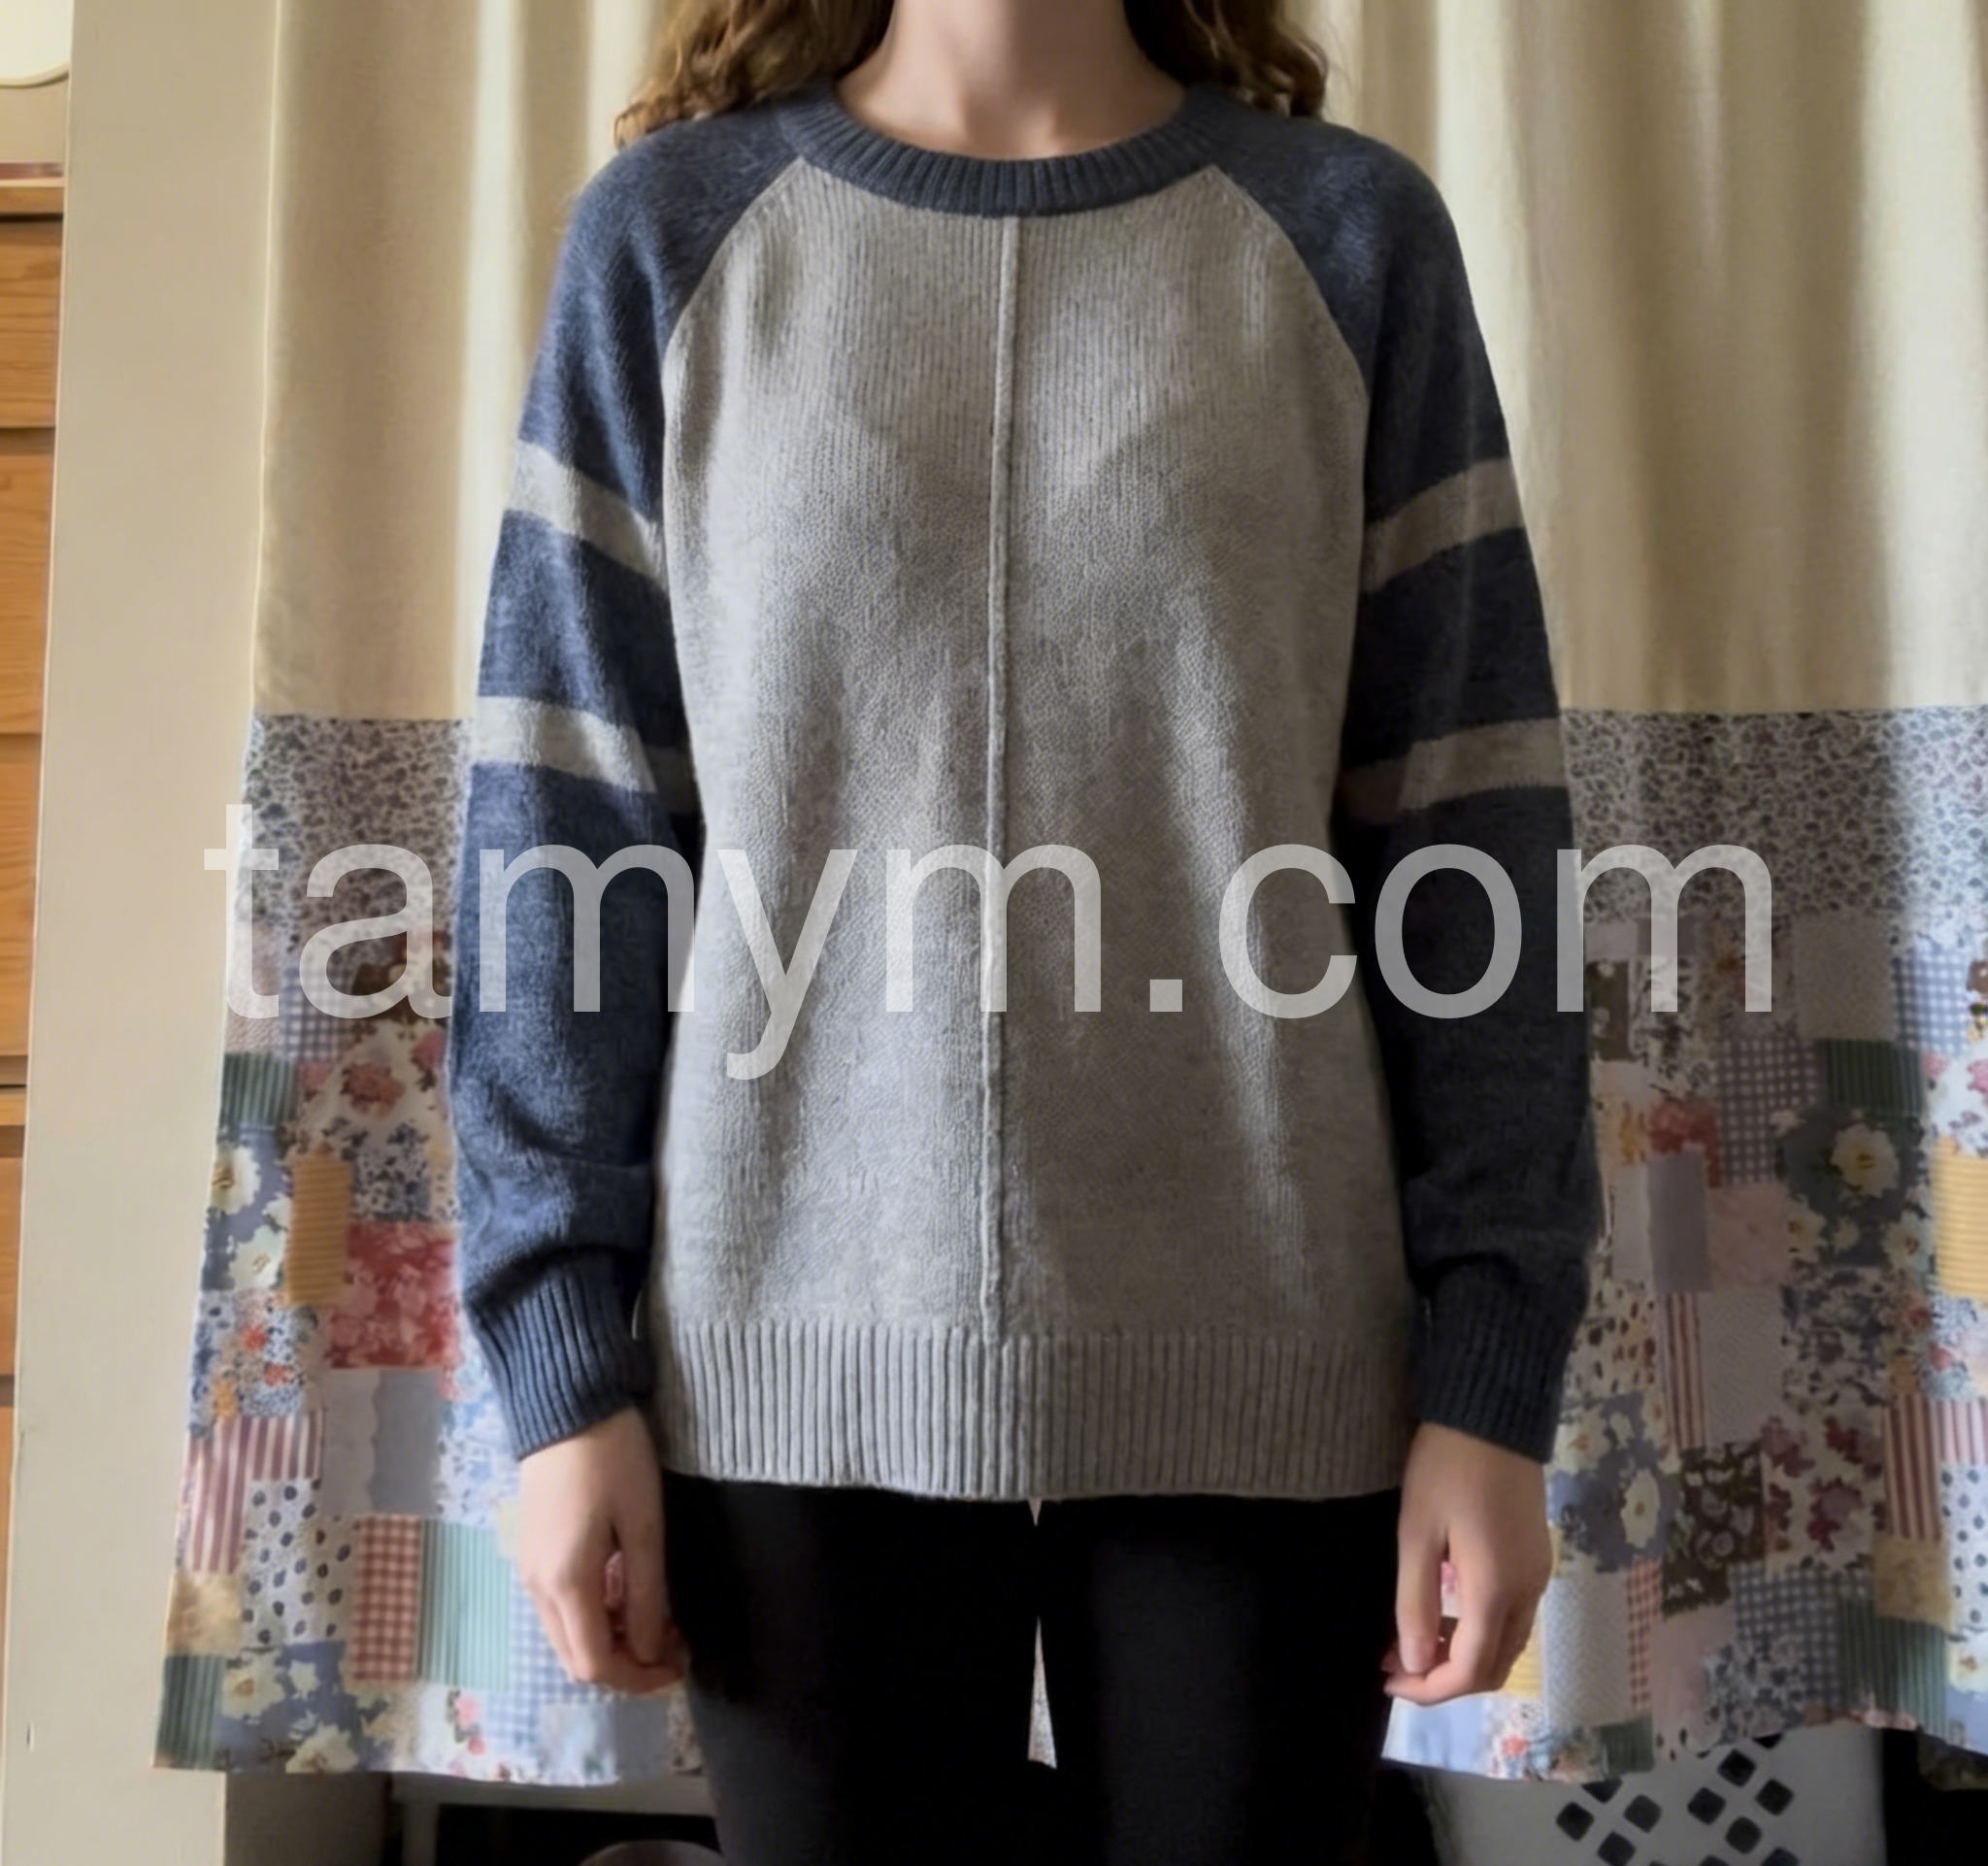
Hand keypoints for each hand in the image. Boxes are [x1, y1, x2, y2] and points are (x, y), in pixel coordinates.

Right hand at [517, 1406, 687, 1693]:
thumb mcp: (643, 1524)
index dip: (638, 1676)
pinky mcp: (531, 1552)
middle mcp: (536, 1588)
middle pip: (576, 1659)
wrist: (566, 1404)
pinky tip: (627, 1592)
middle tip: (674, 1643)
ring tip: (658, 1617)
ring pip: (567, 1635)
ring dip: (611, 1640)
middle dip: (627, 1664)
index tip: (680, 1662)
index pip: (595, 1664)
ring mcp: (528, 1570)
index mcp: (564, 1583)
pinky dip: (595, 1617)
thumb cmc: (613, 1459)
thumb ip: (647, 1594)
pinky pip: (560, 1608)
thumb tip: (652, 1651)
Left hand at [1383, 1421, 1551, 1704]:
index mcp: (1497, 1591)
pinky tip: (1444, 1612)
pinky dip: (1479, 1630)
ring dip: (1462, 1654)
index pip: (1471, 1670)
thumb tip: (1415, 1663)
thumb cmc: (1446, 1468)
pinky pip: (1512, 1617)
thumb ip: (1416, 1603)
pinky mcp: (1537, 1558)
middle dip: (1446, 1678)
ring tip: (1412, 1641)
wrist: (1493, 1415)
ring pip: (1506, 1644)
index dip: (1430, 1689)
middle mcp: (1528, 1593)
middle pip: (1495, 1666)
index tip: (1389, 1680)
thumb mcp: (1417, 1533)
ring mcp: (1538, 1576)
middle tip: (1396, 1663)